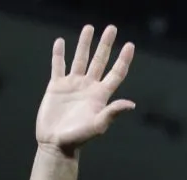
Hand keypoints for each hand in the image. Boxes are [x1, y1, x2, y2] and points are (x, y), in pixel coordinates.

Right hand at [36, 24, 135, 153]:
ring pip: (80, 59)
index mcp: (100, 95)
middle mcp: (88, 87)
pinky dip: (59, 54)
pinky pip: (58, 66)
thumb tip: (131, 104)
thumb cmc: (78, 138)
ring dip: (84, 44)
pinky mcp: (56, 87)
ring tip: (89, 28)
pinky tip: (60, 42)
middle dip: (106, 44)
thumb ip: (112, 112)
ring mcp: (72, 86)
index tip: (129, 45)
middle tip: (111, 28)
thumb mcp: (97, 125)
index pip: (116, 73)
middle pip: (100, 61)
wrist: (56, 144)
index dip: (123, 59)